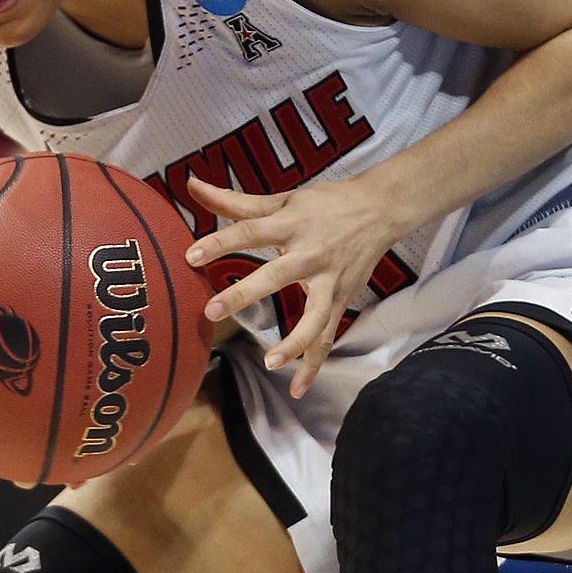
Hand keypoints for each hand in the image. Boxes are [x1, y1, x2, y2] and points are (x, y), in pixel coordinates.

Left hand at [186, 172, 405, 399]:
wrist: (380, 210)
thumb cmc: (325, 203)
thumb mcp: (282, 198)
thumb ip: (234, 200)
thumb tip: (191, 184)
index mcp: (291, 224)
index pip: (251, 231)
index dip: (221, 242)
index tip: (191, 255)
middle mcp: (311, 253)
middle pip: (277, 275)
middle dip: (244, 293)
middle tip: (211, 312)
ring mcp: (330, 280)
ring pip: (314, 316)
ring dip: (294, 341)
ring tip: (269, 362)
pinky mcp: (341, 299)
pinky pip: (327, 337)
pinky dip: (314, 364)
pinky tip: (297, 388)